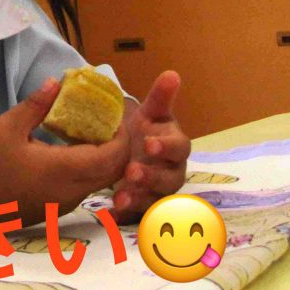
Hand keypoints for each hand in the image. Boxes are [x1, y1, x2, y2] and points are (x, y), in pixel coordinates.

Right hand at [0, 78, 129, 222]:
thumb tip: (56, 82)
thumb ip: (36, 105)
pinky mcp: (61, 208)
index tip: (113, 115)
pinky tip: (75, 152)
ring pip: (104, 180)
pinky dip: (92, 169)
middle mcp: (72, 190)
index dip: (121, 135)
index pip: (112, 155)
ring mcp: (68, 202)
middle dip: (119, 146)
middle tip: (107, 122)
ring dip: (106, 158)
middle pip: (115, 170)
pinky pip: (89, 187)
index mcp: (64, 169)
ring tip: (92, 133)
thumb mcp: (8, 127)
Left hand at [110, 70, 190, 223]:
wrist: (134, 152)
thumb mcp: (151, 113)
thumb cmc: (146, 130)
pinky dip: (126, 216)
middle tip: (130, 173)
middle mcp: (173, 171)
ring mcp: (161, 192)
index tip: (148, 144)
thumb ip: (160, 97)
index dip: (165, 147)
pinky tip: (110, 215)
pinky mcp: (146, 207)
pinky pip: (139, 216)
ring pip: (156, 200)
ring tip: (119, 199)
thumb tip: (172, 73)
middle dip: (151, 177)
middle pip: (170, 179)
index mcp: (175, 146)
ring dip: (139, 199)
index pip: (179, 147)